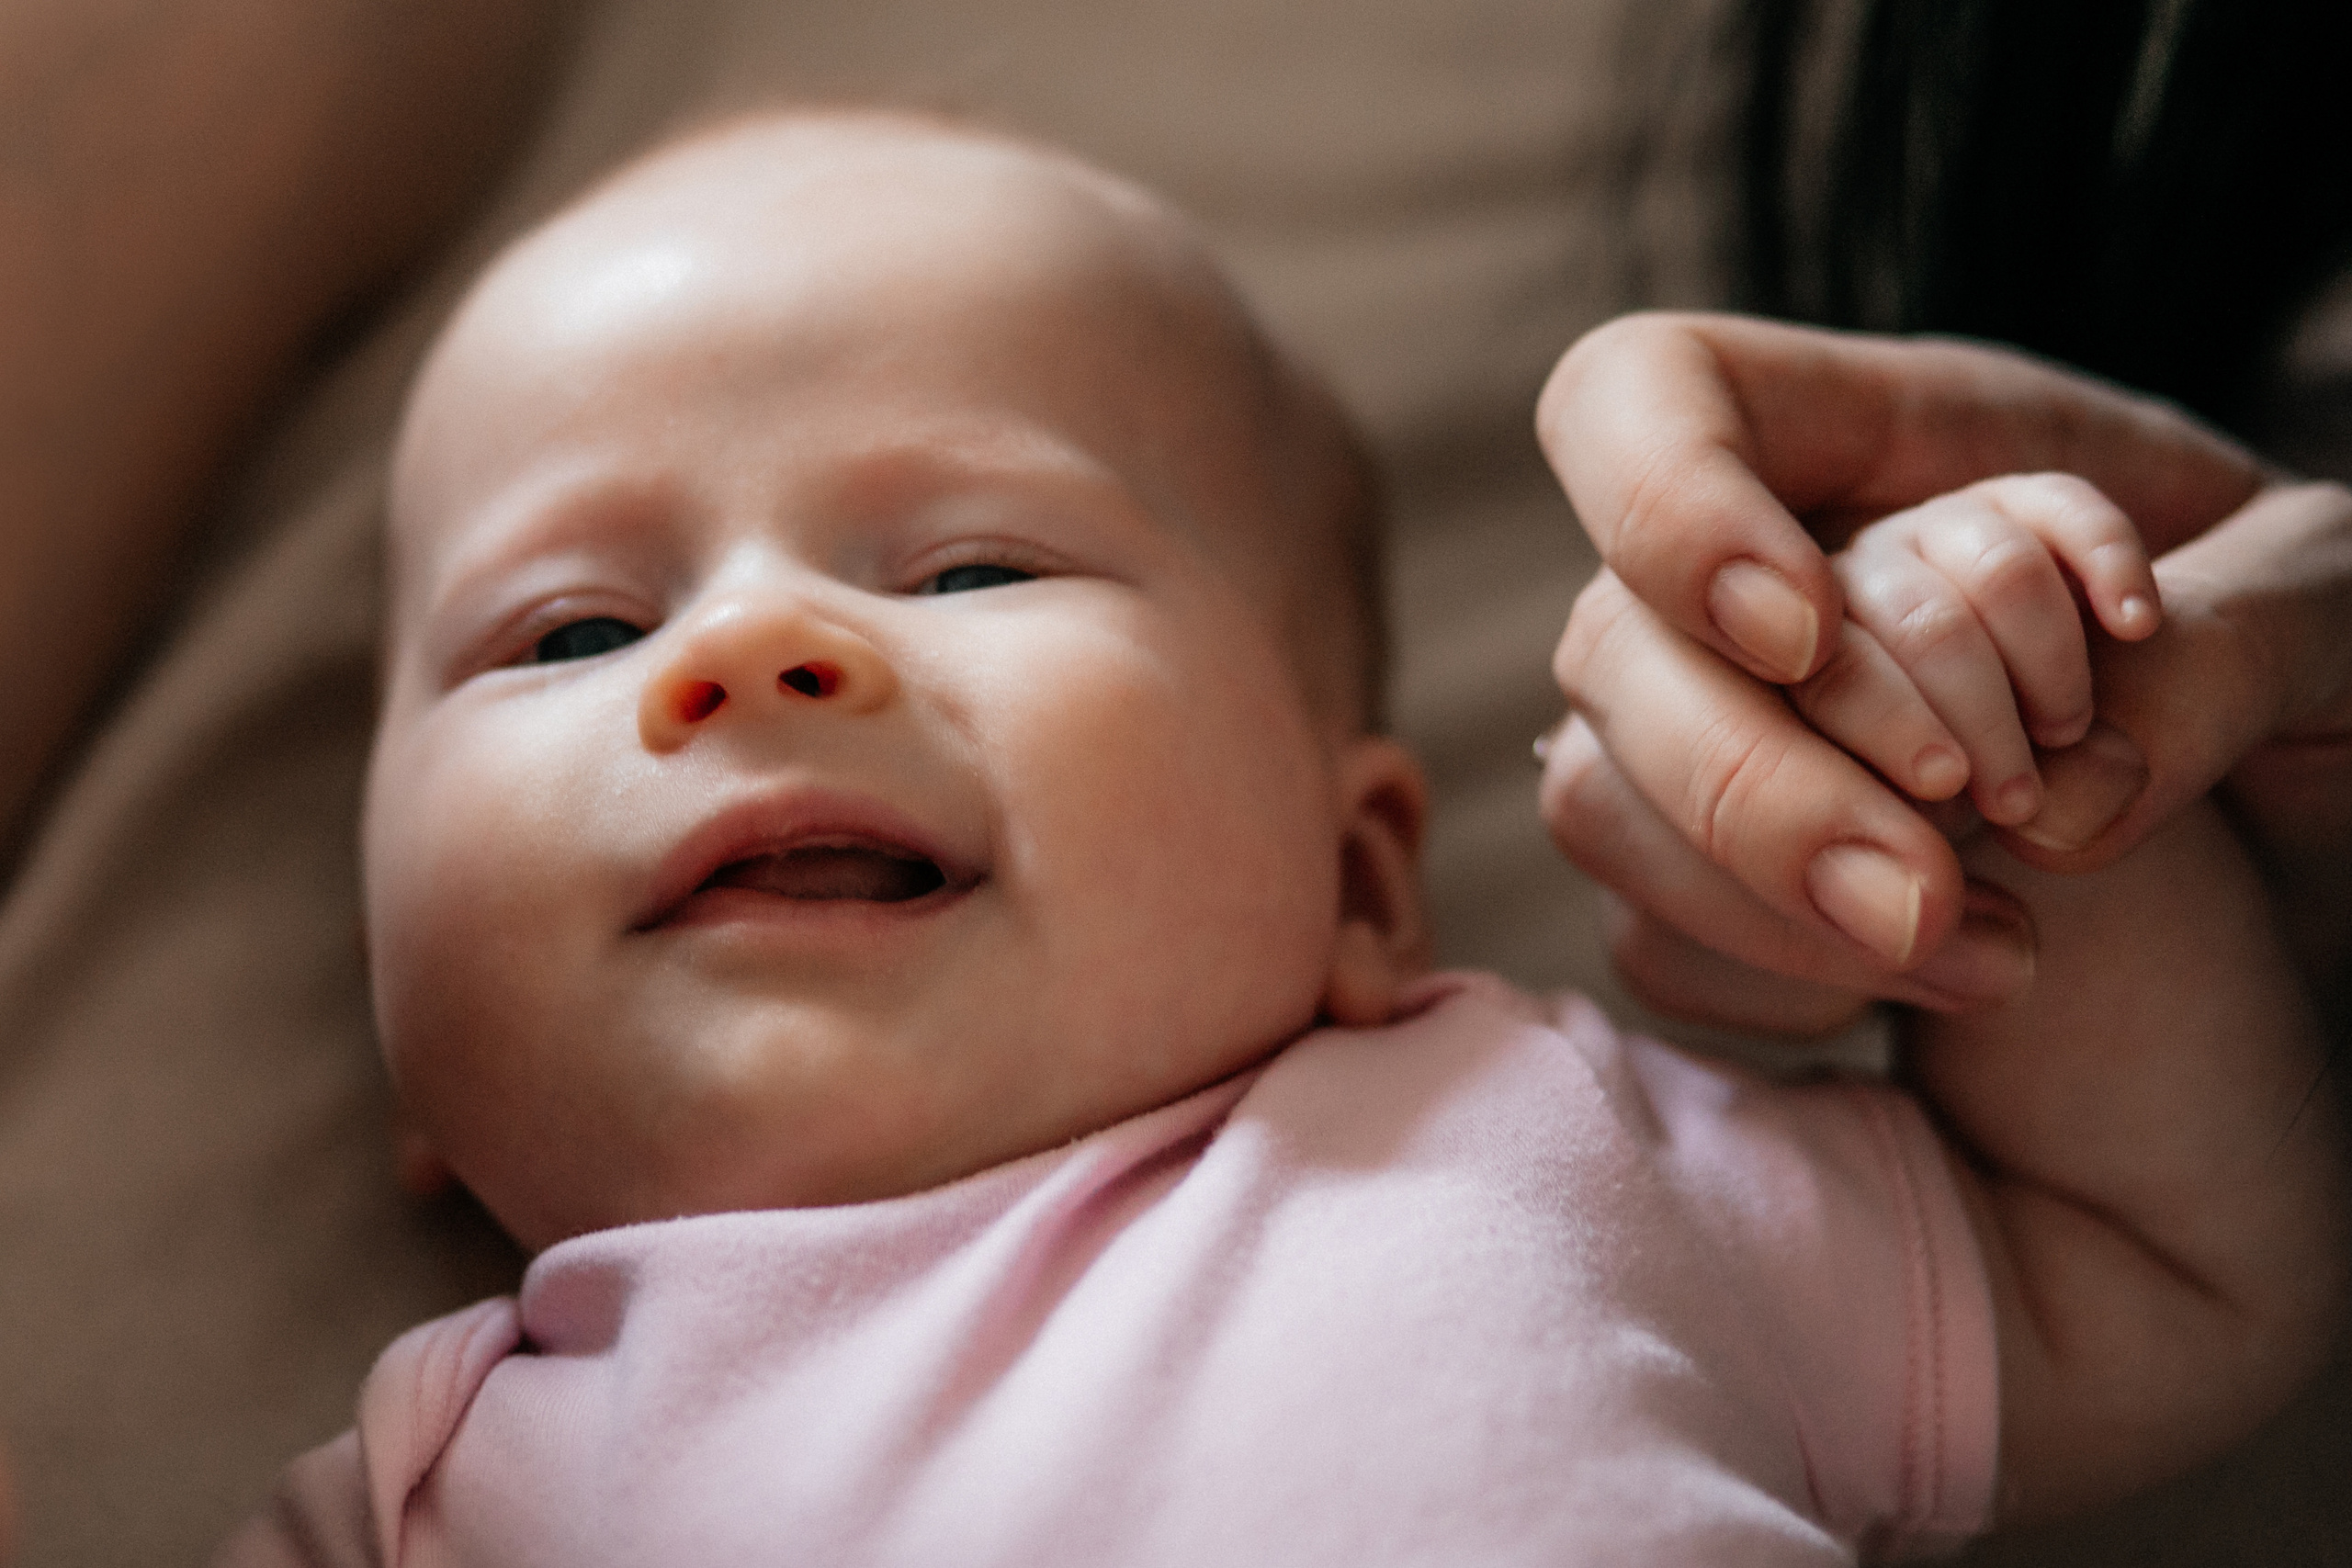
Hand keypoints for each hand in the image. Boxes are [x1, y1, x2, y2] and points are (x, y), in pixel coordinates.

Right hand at [1537, 312, 2351, 1030]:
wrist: (2293, 836)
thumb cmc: (2302, 661)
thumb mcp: (2337, 591)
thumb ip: (2236, 637)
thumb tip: (2064, 803)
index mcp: (1885, 441)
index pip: (1653, 395)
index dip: (1662, 498)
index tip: (1798, 635)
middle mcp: (1764, 582)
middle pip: (1610, 641)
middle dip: (1745, 778)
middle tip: (1922, 884)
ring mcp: (1721, 734)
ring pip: (1600, 797)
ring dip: (1764, 898)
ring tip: (1983, 949)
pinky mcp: (1720, 883)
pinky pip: (1654, 936)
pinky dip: (1784, 981)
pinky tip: (1944, 981)